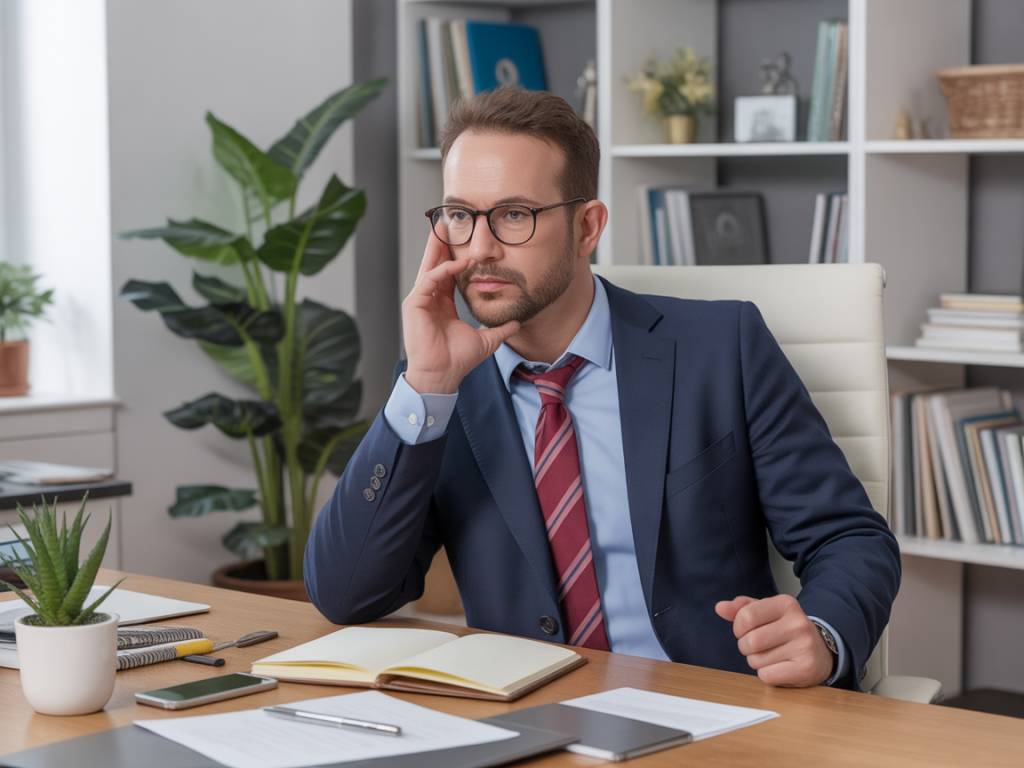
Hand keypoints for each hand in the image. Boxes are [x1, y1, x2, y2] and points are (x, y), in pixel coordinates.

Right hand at [401, 233, 519, 393]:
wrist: (443, 376)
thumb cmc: (457, 360)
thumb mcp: (485, 340)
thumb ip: (499, 329)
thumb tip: (517, 323)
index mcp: (442, 304)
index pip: (447, 274)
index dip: (456, 257)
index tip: (466, 242)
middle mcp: (429, 299)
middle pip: (435, 264)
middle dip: (441, 244)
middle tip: (448, 222)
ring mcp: (419, 301)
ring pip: (430, 267)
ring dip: (439, 248)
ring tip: (447, 229)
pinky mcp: (414, 304)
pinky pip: (430, 279)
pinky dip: (445, 269)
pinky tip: (461, 263)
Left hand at [714, 594, 833, 686]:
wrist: (821, 651)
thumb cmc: (786, 630)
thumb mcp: (766, 613)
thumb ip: (741, 608)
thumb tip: (719, 607)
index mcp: (786, 604)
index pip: (746, 616)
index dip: (738, 627)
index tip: (746, 630)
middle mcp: (798, 623)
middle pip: (749, 641)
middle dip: (746, 646)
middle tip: (759, 646)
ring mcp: (804, 646)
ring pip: (756, 660)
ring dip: (757, 661)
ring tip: (772, 655)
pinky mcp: (806, 668)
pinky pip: (767, 675)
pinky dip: (766, 674)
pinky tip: (779, 667)